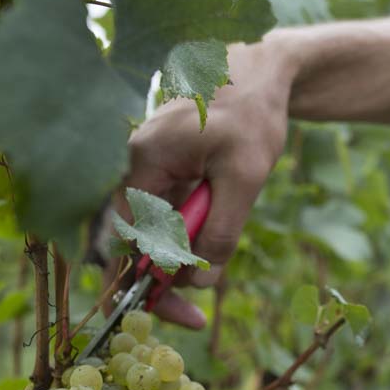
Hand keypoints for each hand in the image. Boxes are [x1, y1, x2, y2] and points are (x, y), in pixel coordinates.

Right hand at [108, 36, 294, 328]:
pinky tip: (208, 247)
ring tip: (210, 274)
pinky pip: (166, 218)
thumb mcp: (244, 178)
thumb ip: (220, 230)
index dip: (149, 285)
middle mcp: (133, 167)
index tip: (182, 314)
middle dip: (162, 282)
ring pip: (152, 234)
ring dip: (178, 261)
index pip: (129, 240)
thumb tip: (199, 279)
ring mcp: (147, 171)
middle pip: (134, 242)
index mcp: (142, 163)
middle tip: (194, 317)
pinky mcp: (164, 174)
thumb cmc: (252, 115)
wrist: (260, 73)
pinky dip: (186, 240)